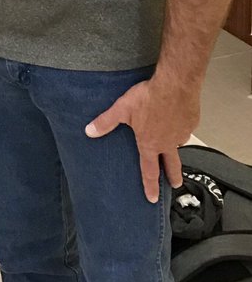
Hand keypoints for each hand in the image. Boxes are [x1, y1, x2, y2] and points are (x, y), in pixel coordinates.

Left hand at [84, 78, 198, 202]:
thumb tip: (89, 131)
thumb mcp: (122, 109)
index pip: (149, 170)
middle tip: (175, 185)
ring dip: (176, 147)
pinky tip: (177, 118)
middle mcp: (168, 142)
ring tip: (172, 143)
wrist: (176, 83)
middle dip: (172, 176)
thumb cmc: (149, 97)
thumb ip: (106, 122)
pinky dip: (181, 126)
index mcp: (151, 144)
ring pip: (179, 143)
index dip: (150, 186)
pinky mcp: (192, 121)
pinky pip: (186, 127)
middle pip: (172, 165)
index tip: (153, 198)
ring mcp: (182, 133)